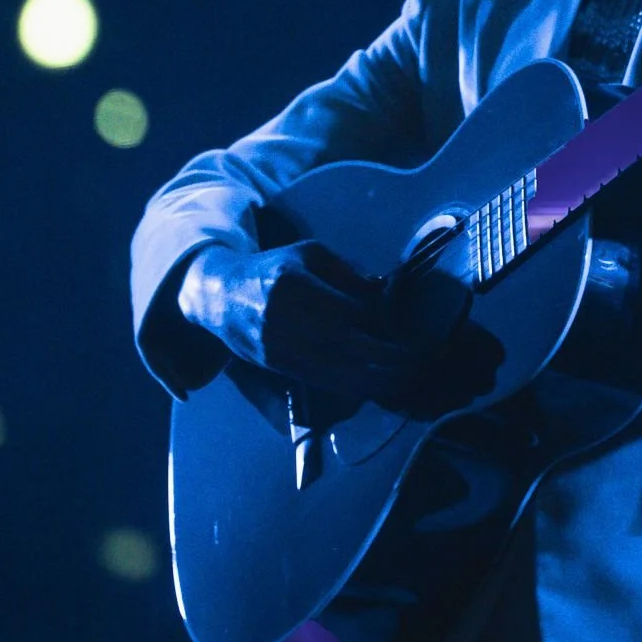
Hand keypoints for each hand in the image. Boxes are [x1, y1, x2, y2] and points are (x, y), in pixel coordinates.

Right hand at [178, 242, 499, 414]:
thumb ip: (347, 273)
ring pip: (336, 373)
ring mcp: (277, 348)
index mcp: (293, 286)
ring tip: (408, 378)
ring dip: (377, 380)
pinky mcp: (277, 367)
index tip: (415, 339)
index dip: (384, 331)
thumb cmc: (274, 268)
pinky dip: (354, 387)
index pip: (349, 315)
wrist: (219, 296)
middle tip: (421, 364)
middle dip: (389, 362)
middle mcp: (282, 321)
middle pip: (347, 351)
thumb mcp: (311, 254)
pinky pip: (322, 382)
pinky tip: (379, 384)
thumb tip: (384, 295)